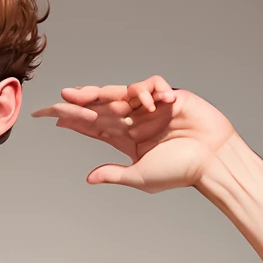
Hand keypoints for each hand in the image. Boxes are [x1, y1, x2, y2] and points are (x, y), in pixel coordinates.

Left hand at [30, 77, 236, 193]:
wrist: (212, 160)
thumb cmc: (179, 171)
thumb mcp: (139, 176)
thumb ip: (114, 173)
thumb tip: (89, 178)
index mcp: (125, 140)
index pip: (92, 126)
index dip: (72, 119)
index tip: (50, 115)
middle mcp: (134, 121)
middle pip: (100, 106)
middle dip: (79, 101)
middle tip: (62, 97)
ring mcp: (150, 107)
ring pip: (121, 92)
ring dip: (106, 94)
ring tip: (91, 97)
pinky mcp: (169, 96)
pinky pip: (152, 85)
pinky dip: (150, 90)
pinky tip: (157, 102)